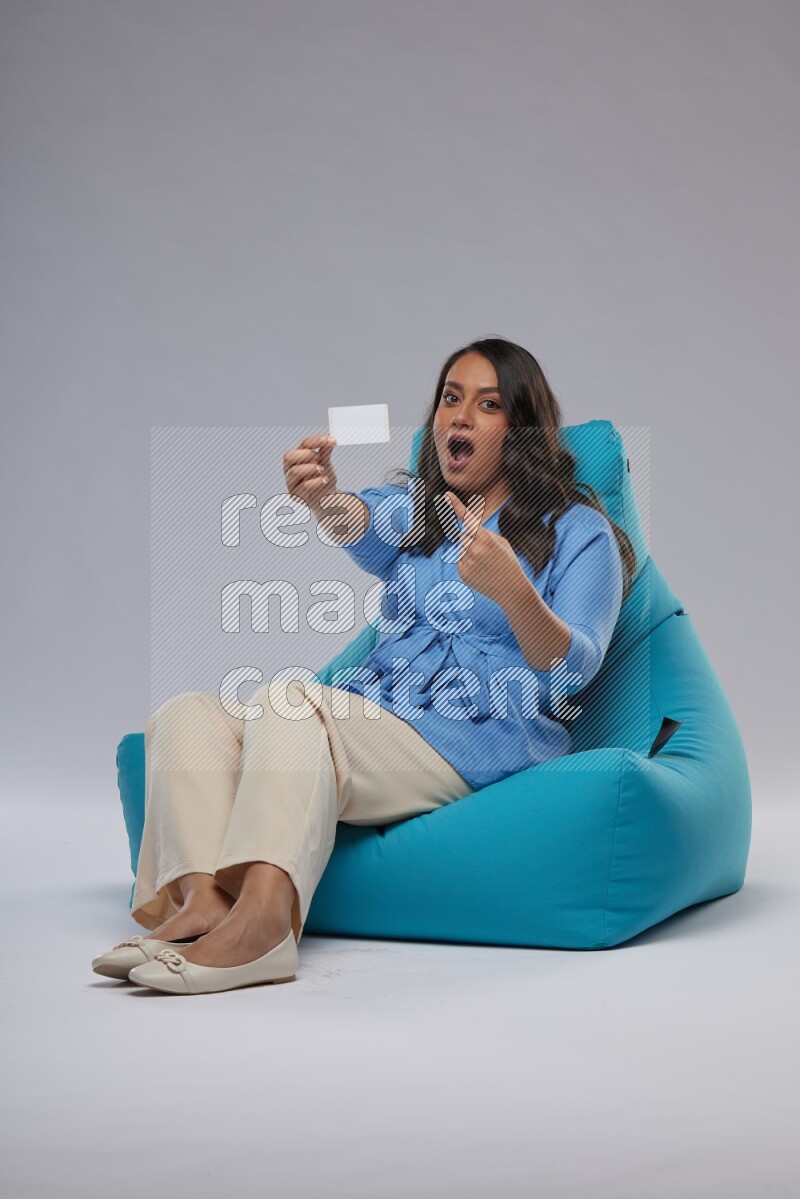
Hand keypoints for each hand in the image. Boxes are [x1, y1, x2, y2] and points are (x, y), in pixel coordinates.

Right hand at [283, 435, 337, 515]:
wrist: (327, 499)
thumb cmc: (324, 478)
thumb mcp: (326, 464)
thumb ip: (326, 452)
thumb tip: (331, 439)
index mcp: (296, 458)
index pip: (302, 445)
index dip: (316, 441)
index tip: (331, 440)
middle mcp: (289, 469)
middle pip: (288, 457)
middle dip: (306, 455)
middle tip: (319, 458)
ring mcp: (290, 483)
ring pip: (295, 472)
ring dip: (311, 468)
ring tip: (322, 470)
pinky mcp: (295, 496)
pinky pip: (304, 487)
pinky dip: (316, 482)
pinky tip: (324, 480)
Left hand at [443, 490, 525, 605]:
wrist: (512, 589)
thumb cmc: (508, 562)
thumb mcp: (502, 543)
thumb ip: (483, 534)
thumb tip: (465, 533)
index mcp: (486, 539)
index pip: (468, 519)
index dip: (456, 506)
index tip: (446, 495)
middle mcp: (475, 550)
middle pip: (463, 536)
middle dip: (471, 540)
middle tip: (486, 553)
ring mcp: (468, 563)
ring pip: (461, 548)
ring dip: (469, 552)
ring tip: (485, 564)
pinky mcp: (463, 573)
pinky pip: (460, 560)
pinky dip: (467, 563)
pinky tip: (479, 571)